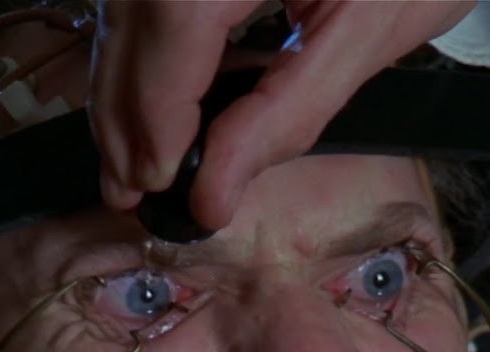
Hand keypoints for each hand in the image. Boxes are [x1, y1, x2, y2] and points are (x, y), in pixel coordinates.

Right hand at [90, 0, 475, 230]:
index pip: (178, 17)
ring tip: (129, 164)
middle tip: (127, 190)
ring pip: (119, 13)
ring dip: (118, 92)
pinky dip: (136, 58)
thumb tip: (211, 194)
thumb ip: (289, 112)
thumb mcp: (371, 31)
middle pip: (130, 17)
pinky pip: (137, 3)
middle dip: (123, 113)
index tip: (158, 178)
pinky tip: (144, 110)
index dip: (158, 107)